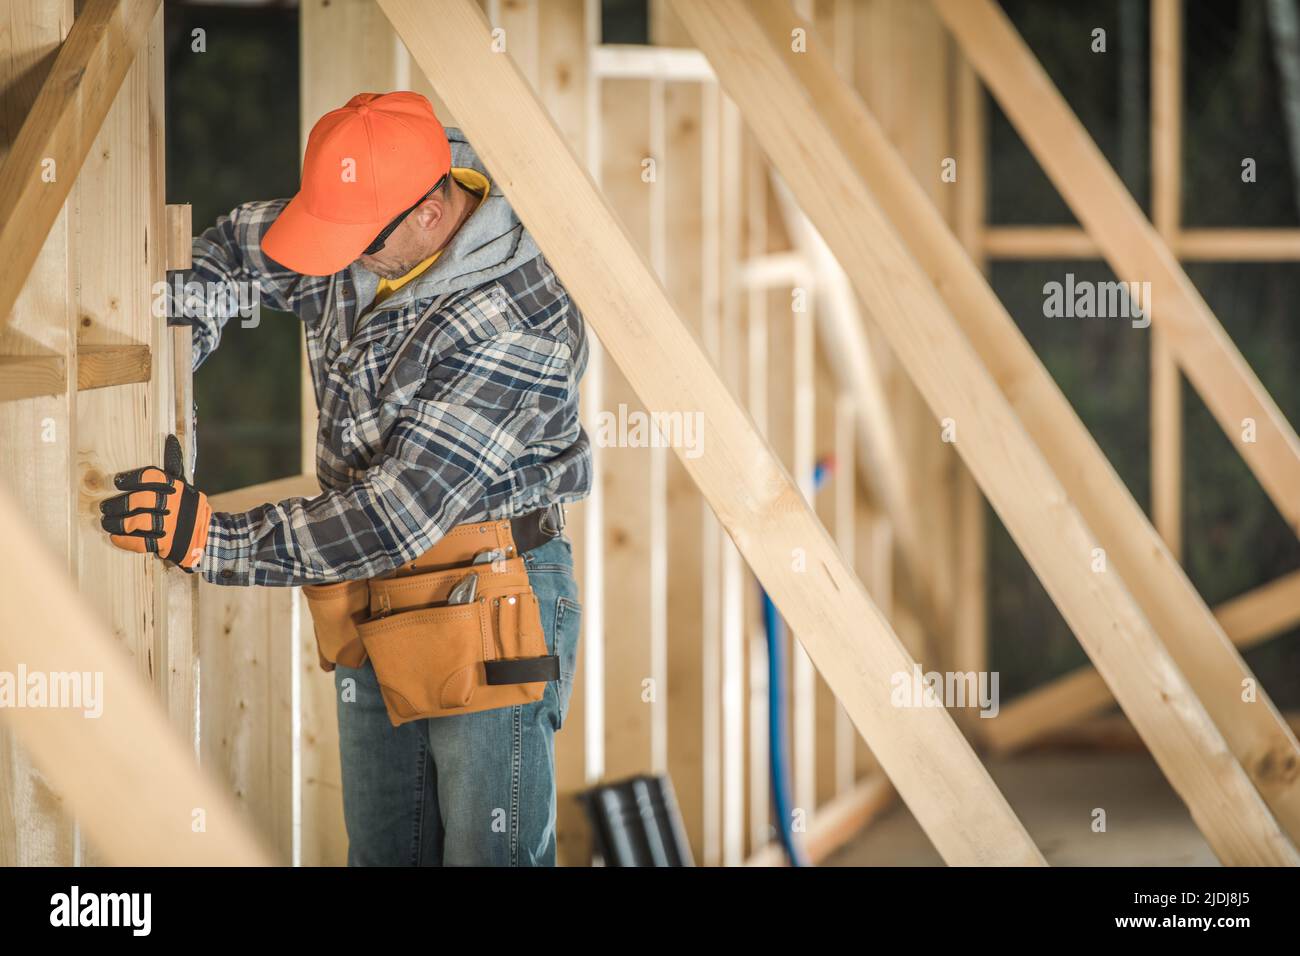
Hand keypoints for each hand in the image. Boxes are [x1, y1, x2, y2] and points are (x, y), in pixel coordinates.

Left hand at [99, 435, 211, 571]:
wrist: (207, 536)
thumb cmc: (189, 508)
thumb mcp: (185, 486)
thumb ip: (173, 467)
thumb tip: (170, 438)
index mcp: (178, 488)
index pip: (151, 478)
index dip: (131, 479)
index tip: (117, 482)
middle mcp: (175, 504)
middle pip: (140, 501)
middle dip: (118, 504)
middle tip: (105, 507)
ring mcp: (171, 525)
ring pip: (137, 522)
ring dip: (117, 523)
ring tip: (107, 522)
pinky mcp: (167, 543)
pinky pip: (141, 542)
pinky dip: (125, 540)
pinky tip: (115, 537)